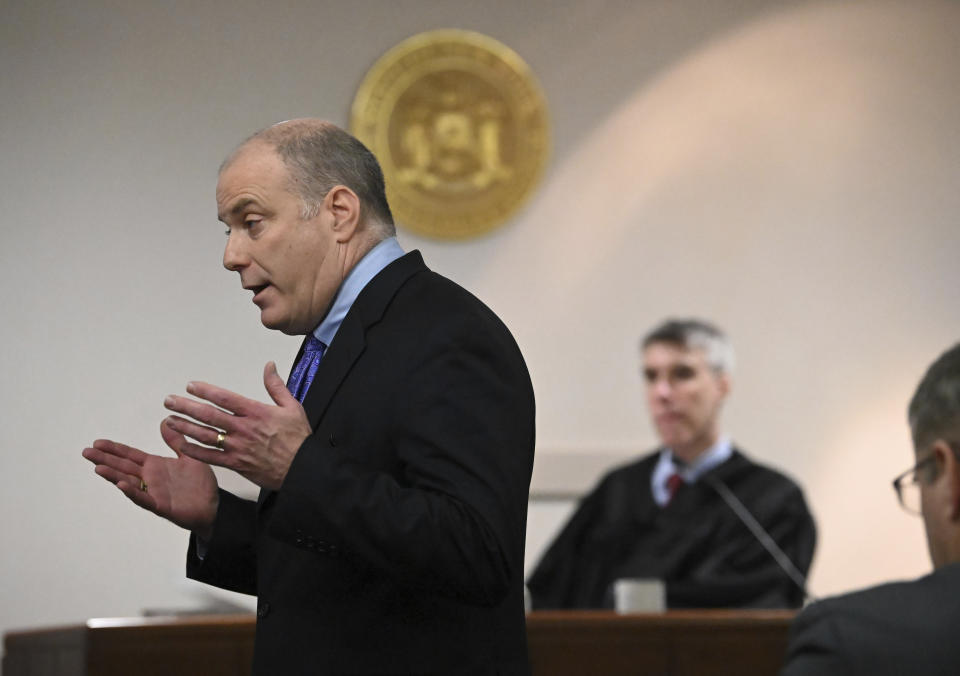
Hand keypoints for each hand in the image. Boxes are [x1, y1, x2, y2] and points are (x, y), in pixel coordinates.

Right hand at [82, 423, 218, 538]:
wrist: (213, 506)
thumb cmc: (200, 484)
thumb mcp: (189, 456)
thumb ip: (176, 441)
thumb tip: (164, 421)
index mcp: (155, 466)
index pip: (130, 455)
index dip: (114, 449)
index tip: (97, 442)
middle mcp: (151, 479)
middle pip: (123, 467)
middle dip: (105, 459)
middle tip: (86, 452)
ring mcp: (154, 492)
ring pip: (128, 482)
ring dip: (113, 476)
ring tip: (98, 468)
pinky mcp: (161, 506)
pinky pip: (144, 499)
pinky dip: (132, 492)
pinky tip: (121, 485)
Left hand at [161, 361, 310, 490]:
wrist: (302, 468)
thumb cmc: (298, 439)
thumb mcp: (292, 406)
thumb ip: (276, 386)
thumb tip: (269, 366)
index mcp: (256, 412)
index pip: (225, 398)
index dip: (206, 391)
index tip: (191, 385)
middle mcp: (243, 429)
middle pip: (209, 415)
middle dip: (186, 406)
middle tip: (170, 401)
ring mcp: (237, 447)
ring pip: (205, 435)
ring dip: (185, 427)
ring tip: (169, 420)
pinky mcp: (236, 464)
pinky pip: (210, 457)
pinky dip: (195, 451)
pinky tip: (182, 445)